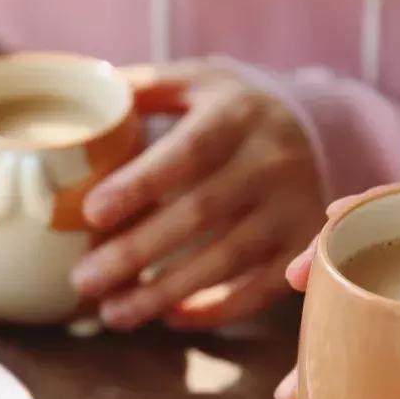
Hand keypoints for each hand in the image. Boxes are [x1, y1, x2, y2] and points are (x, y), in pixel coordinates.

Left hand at [70, 64, 324, 329]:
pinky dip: (215, 310)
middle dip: (136, 252)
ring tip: (112, 313)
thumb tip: (84, 96)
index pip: (188, 152)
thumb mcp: (195, 81)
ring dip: (165, 293)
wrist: (316, 128)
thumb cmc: (231, 109)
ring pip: (226, 261)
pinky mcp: (304, 247)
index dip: (140, 185)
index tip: (91, 213)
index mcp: (237, 115)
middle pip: (200, 214)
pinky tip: (169, 317)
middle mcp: (272, 160)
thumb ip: (142, 87)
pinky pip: (261, 289)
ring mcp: (293, 207)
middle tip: (83, 280)